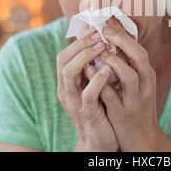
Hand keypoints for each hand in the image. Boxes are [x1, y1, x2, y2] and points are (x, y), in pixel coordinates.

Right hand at [56, 26, 118, 151]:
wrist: (100, 141)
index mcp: (67, 83)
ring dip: (86, 56)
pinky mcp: (88, 114)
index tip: (95, 29)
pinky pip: (88, 94)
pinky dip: (97, 79)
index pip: (64, 55)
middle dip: (81, 43)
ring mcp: (75, 102)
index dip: (78, 40)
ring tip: (103, 46)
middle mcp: (66, 90)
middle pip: (63, 59)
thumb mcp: (92, 87)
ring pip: (69, 73)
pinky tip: (108, 69)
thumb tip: (100, 43)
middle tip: (100, 34)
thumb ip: (92, 69)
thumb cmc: (99, 110)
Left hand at [96, 18, 164, 150]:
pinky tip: (88, 70)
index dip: (125, 35)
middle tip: (104, 30)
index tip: (108, 22)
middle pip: (140, 57)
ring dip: (113, 61)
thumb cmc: (137, 107)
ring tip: (99, 50)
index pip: (140, 49)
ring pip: (129, 76)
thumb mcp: (139, 85)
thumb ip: (129, 66)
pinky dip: (100, 81)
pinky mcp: (123, 113)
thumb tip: (113, 44)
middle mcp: (145, 85)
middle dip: (123, 41)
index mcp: (148, 75)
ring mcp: (135, 99)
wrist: (144, 139)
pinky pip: (111, 95)